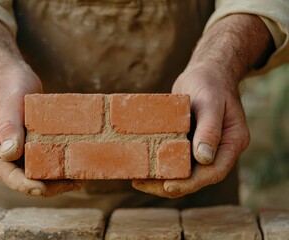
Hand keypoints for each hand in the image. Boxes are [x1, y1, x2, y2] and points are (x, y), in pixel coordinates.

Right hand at [0, 61, 83, 195]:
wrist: (9, 73)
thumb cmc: (9, 81)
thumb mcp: (11, 98)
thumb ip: (9, 124)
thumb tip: (10, 154)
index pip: (0, 170)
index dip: (21, 183)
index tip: (42, 187)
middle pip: (17, 177)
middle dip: (45, 185)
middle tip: (74, 184)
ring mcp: (10, 150)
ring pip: (29, 173)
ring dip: (52, 179)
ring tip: (79, 179)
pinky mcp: (24, 146)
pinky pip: (38, 161)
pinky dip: (54, 166)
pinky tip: (73, 166)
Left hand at [132, 64, 249, 197]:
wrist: (206, 71)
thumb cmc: (211, 82)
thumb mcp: (210, 102)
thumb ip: (210, 129)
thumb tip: (204, 158)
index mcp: (232, 142)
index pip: (214, 171)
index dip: (191, 183)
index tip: (168, 187)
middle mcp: (219, 149)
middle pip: (196, 176)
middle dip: (170, 184)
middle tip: (141, 183)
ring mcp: (204, 146)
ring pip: (184, 170)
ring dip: (162, 177)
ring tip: (137, 178)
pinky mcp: (189, 141)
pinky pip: (176, 156)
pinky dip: (161, 162)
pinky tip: (142, 162)